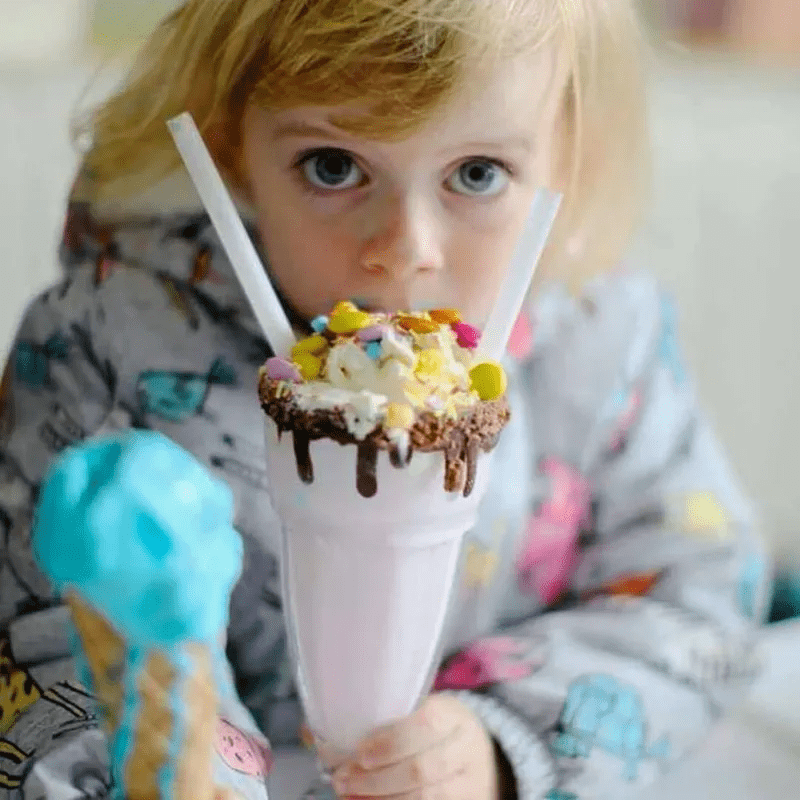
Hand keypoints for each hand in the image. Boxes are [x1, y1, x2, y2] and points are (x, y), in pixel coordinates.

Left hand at [326, 694, 497, 799]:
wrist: (481, 760)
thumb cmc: (434, 731)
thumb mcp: (417, 713)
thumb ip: (373, 718)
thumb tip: (310, 732)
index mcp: (453, 714)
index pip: (427, 723)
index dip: (391, 741)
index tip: (360, 752)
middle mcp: (465, 749)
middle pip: (422, 769)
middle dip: (376, 780)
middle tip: (342, 780)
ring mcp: (467, 783)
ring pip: (424, 798)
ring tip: (349, 795)